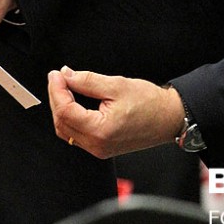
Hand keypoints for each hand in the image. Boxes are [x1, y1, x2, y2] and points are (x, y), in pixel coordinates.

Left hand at [47, 68, 185, 158]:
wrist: (168, 118)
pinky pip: (76, 135)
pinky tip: (72, 101)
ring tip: (62, 87)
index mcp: (100, 131)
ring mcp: (98, 149)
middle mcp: (97, 145)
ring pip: (66, 131)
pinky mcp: (101, 147)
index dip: (57, 90)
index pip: (65, 111)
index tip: (56, 74)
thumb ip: (88, 81)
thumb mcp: (117, 85)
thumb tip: (67, 76)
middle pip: (61, 123)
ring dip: (61, 108)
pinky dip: (70, 117)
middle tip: (57, 77)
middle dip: (56, 98)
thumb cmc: (149, 103)